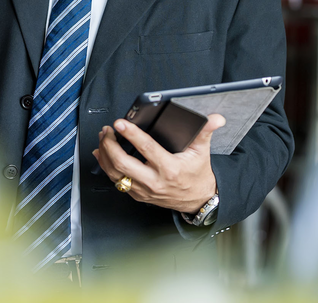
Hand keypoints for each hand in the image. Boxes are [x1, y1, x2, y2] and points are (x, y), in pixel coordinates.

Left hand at [92, 114, 225, 212]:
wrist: (198, 199)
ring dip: (105, 154)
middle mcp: (154, 181)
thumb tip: (215, 118)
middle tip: (108, 130)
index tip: (120, 123)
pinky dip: (106, 166)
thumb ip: (205, 132)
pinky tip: (101, 154)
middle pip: (123, 163)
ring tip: (103, 138)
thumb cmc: (197, 174)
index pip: (146, 149)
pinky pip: (116, 182)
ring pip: (115, 173)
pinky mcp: (138, 195)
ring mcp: (144, 190)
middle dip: (110, 144)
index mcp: (169, 168)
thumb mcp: (202, 151)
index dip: (131, 134)